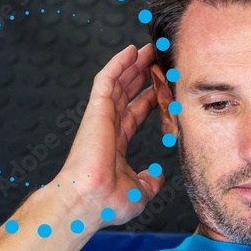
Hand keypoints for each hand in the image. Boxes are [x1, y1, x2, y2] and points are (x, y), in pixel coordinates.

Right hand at [54, 43, 163, 225]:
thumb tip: (157, 176)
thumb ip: (149, 181)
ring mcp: (101, 118)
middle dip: (141, 75)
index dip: (148, 98)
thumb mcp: (139, 192)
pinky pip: (107, 80)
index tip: (162, 87)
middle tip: (157, 59)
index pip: (134, 114)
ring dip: (133, 63)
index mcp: (115, 144)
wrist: (89, 202)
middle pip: (126, 93)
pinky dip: (118, 63)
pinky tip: (131, 50)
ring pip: (118, 82)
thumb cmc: (107, 202)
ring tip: (149, 48)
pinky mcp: (96, 111)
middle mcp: (107, 128)